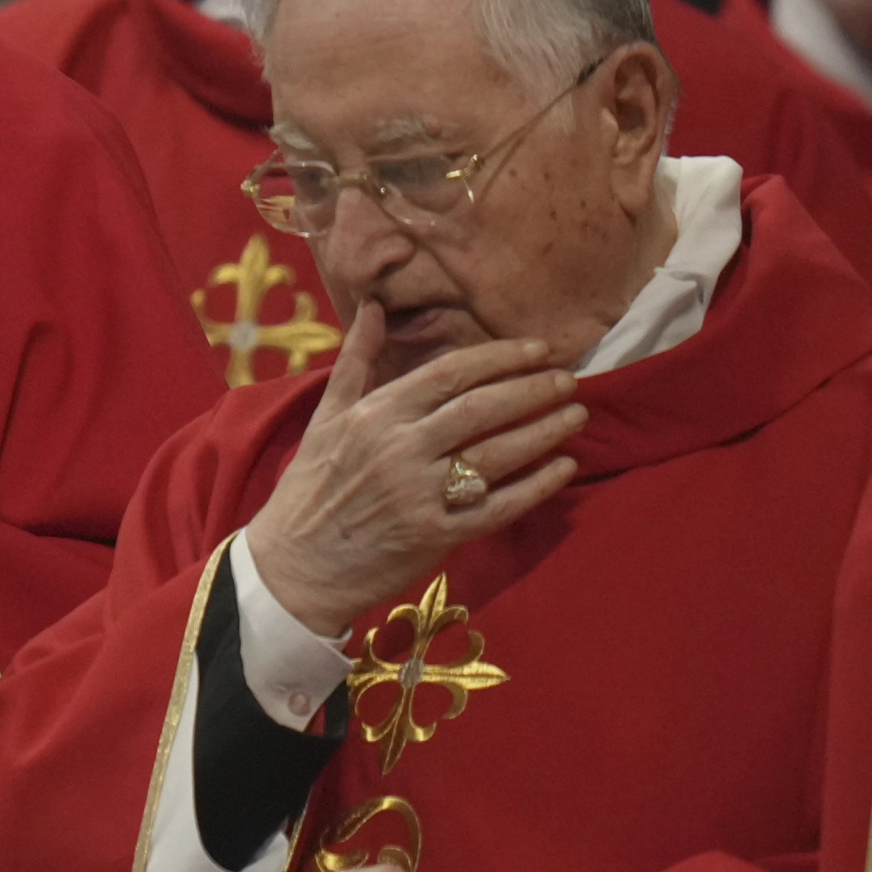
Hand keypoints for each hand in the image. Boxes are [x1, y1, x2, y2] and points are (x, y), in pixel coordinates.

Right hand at [243, 305, 582, 637]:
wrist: (295, 565)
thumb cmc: (310, 488)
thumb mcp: (325, 417)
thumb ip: (357, 360)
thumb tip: (374, 306)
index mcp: (375, 414)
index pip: (450, 373)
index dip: (500, 358)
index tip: (537, 349)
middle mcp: (400, 449)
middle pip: (482, 408)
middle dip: (532, 389)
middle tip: (568, 379)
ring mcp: (419, 494)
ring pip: (497, 454)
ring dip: (544, 432)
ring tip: (576, 415)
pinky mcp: (435, 535)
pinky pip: (498, 506)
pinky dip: (536, 486)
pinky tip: (563, 468)